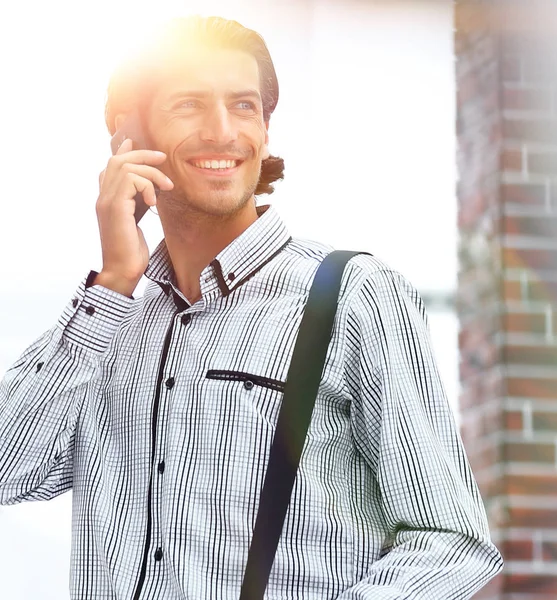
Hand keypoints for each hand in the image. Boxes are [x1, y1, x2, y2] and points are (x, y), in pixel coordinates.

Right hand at [94, 138, 173, 295]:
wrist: (123, 271)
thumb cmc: (132, 250)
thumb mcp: (136, 219)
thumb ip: (138, 200)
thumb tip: (151, 185)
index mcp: (107, 199)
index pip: (110, 167)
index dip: (125, 152)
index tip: (140, 146)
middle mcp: (103, 197)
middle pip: (117, 161)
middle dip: (142, 155)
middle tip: (163, 158)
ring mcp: (106, 201)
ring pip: (125, 167)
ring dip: (151, 173)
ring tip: (167, 187)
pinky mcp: (115, 207)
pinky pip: (131, 180)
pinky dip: (148, 186)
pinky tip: (154, 202)